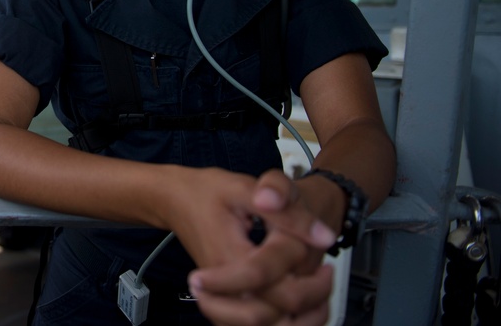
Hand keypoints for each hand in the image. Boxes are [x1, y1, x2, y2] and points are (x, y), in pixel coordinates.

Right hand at [165, 169, 336, 324]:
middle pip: (275, 313)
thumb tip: (322, 235)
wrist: (173, 200)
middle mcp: (225, 284)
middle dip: (311, 296)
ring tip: (318, 293)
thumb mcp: (244, 188)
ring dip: (300, 317)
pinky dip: (282, 322)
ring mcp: (223, 295)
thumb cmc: (204, 192)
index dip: (306, 272)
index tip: (322, 245)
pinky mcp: (224, 300)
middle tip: (327, 272)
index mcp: (231, 256)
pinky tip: (299, 307)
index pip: (276, 283)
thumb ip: (283, 210)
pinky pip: (256, 325)